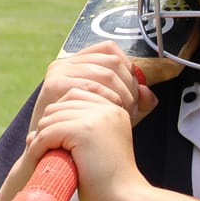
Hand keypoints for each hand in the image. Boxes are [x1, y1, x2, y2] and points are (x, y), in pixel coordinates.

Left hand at [25, 88, 150, 200]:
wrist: (123, 199)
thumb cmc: (108, 181)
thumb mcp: (99, 147)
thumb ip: (82, 130)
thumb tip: (40, 124)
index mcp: (115, 110)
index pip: (74, 96)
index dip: (59, 117)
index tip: (57, 141)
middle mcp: (108, 109)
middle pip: (59, 106)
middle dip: (48, 128)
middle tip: (47, 151)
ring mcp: (97, 117)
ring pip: (50, 118)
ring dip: (41, 138)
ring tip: (46, 157)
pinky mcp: (84, 130)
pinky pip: (46, 133)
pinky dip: (38, 148)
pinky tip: (43, 160)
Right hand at [32, 44, 158, 129]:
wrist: (52, 151)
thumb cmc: (82, 130)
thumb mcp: (112, 110)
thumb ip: (134, 100)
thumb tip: (147, 92)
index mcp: (78, 62)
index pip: (110, 49)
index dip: (128, 68)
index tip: (134, 93)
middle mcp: (66, 62)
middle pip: (112, 61)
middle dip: (129, 84)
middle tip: (132, 107)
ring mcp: (58, 71)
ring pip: (106, 73)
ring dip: (123, 93)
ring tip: (124, 112)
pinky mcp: (52, 84)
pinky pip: (91, 86)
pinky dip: (107, 99)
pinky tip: (110, 112)